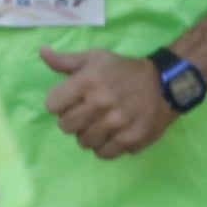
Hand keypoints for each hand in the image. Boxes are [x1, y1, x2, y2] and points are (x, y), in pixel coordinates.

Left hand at [38, 45, 179, 157]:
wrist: (163, 84)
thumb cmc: (123, 71)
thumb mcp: (95, 58)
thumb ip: (66, 60)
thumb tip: (42, 52)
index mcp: (88, 81)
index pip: (52, 105)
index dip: (60, 103)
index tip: (73, 100)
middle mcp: (101, 102)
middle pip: (65, 126)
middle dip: (74, 120)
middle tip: (89, 112)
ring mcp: (117, 123)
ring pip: (83, 142)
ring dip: (90, 135)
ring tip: (102, 123)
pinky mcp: (130, 139)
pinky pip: (103, 153)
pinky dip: (106, 146)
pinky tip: (114, 134)